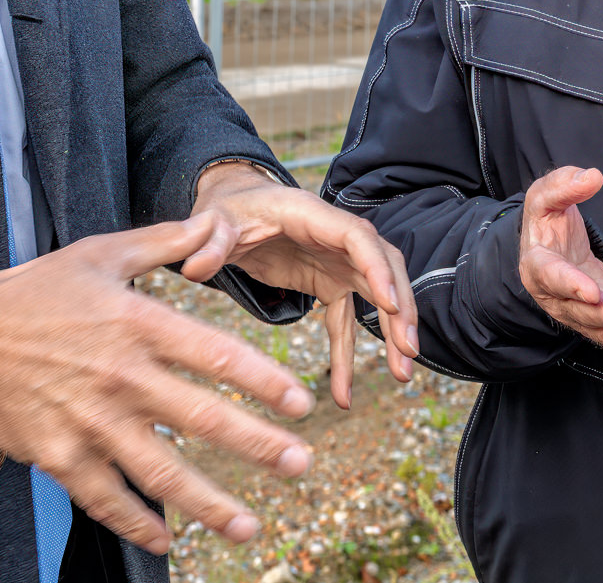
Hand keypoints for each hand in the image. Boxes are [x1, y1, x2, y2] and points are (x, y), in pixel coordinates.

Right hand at [0, 215, 315, 554]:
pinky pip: (106, 498)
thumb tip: (213, 221)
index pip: (214, 355)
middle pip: (200, 418)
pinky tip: (168, 538)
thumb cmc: (36, 292)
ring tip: (250, 525)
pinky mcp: (59, 456)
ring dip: (209, 502)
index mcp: (136, 324)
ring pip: (160, 471)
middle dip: (257, 445)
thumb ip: (163, 242)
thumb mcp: (100, 253)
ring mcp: (89, 422)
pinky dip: (137, 523)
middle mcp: (120, 377)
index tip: (301, 402)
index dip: (262, 380)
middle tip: (301, 464)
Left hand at [182, 162, 418, 409]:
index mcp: (312, 214)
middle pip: (383, 267)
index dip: (378, 269)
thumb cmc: (227, 210)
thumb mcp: (213, 221)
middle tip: (408, 350)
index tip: (391, 304)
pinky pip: (346, 321)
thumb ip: (209, 242)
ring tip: (401, 376)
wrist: (233, 209)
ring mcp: (337, 261)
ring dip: (392, 333)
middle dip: (401, 307)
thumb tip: (194, 269)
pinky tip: (344, 393)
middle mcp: (335, 236)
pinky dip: (348, 355)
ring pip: (377, 295)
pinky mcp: (329, 283)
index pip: (358, 238)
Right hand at [517, 166, 602, 362]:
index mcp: (538, 264)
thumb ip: (564, 185)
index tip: (591, 291)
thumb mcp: (546, 197)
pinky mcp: (598, 320)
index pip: (552, 276)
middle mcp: (556, 296)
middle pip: (579, 311)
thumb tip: (592, 176)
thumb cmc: (547, 222)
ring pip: (600, 332)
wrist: (549, 248)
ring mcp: (577, 312)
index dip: (571, 285)